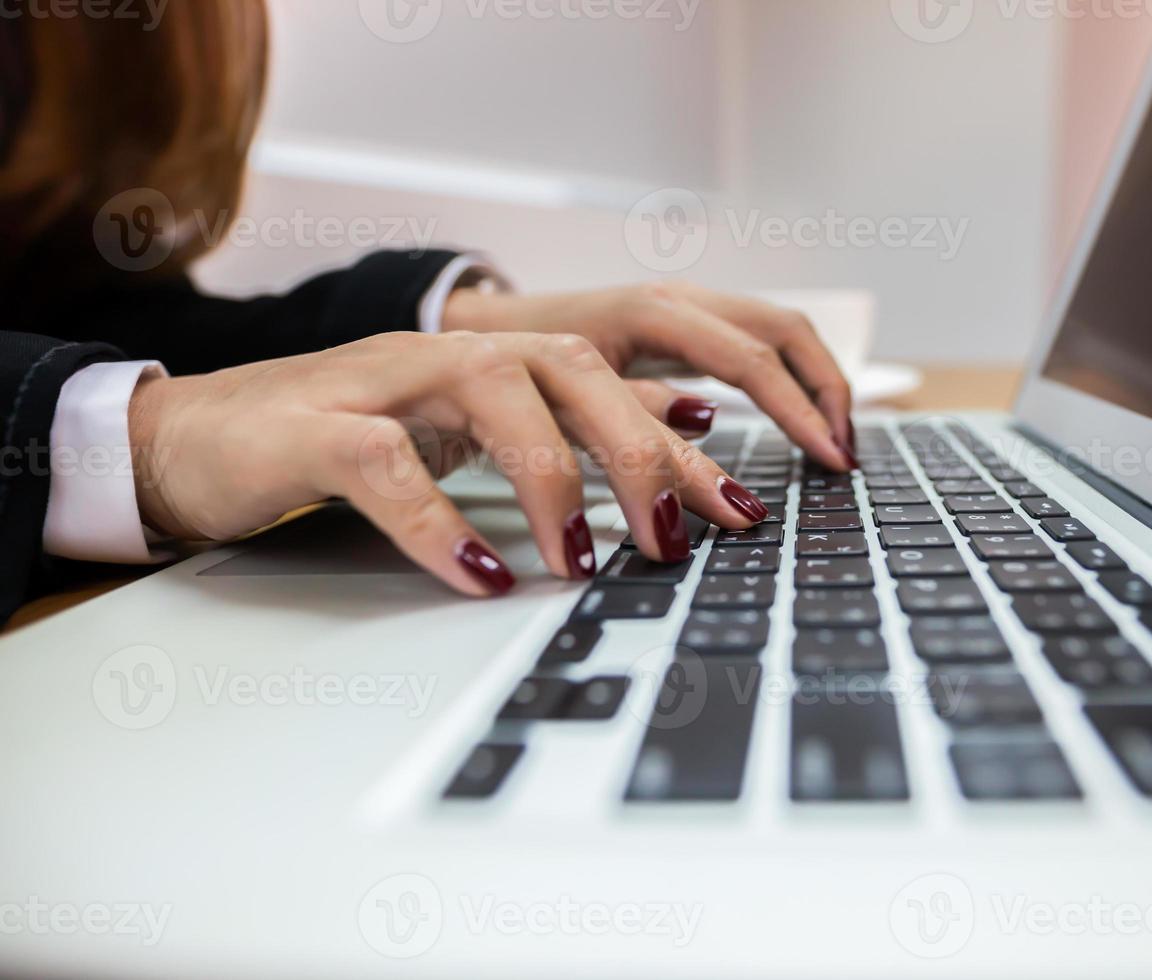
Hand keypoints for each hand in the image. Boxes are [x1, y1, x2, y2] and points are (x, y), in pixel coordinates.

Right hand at [127, 332, 774, 596]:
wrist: (199, 436)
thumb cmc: (343, 438)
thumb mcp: (471, 430)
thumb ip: (571, 424)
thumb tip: (685, 424)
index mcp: (494, 360)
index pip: (610, 386)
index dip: (682, 445)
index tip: (741, 511)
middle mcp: (449, 355)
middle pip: (569, 367)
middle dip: (636, 449)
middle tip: (672, 538)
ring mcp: (381, 382)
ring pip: (489, 391)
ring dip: (550, 479)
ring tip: (582, 560)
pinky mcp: (314, 426)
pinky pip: (384, 463)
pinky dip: (438, 522)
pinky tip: (477, 575)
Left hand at [442, 280, 857, 470]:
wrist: (489, 328)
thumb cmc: (521, 360)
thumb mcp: (571, 391)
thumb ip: (636, 407)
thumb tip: (709, 421)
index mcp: (656, 312)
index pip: (752, 359)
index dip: (798, 410)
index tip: (828, 458)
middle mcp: (683, 300)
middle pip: (786, 331)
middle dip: (826, 391)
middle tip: (843, 456)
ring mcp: (692, 308)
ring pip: (781, 333)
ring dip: (817, 384)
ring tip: (835, 442)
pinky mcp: (692, 327)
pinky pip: (760, 344)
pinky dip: (791, 380)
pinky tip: (802, 421)